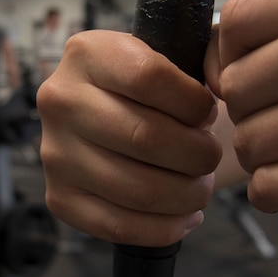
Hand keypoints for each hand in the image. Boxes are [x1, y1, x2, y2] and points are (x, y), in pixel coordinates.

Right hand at [38, 30, 223, 246]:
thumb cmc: (154, 87)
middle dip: (197, 155)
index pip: (149, 78)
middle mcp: (61, 101)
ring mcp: (54, 153)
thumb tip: (222, 89)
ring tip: (201, 186)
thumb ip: (209, 54)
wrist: (108, 112)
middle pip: (144, 138)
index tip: (208, 114)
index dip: (193, 103)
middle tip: (211, 157)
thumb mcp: (174, 48)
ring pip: (137, 189)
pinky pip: (119, 225)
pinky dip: (164, 228)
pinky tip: (185, 215)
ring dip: (186, 195)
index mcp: (87, 53)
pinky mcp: (59, 197)